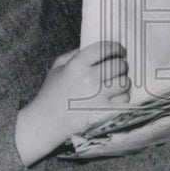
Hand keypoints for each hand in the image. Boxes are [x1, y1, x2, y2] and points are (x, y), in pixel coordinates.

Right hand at [15, 42, 129, 164]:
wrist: (45, 123)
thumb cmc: (51, 93)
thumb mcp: (57, 67)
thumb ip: (75, 53)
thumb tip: (98, 47)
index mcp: (76, 66)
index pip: (103, 48)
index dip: (115, 47)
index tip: (119, 50)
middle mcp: (88, 80)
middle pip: (118, 65)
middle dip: (122, 64)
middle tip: (121, 66)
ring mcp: (97, 98)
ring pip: (124, 83)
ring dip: (124, 82)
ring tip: (118, 83)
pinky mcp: (103, 113)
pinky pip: (123, 101)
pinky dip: (122, 98)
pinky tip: (116, 97)